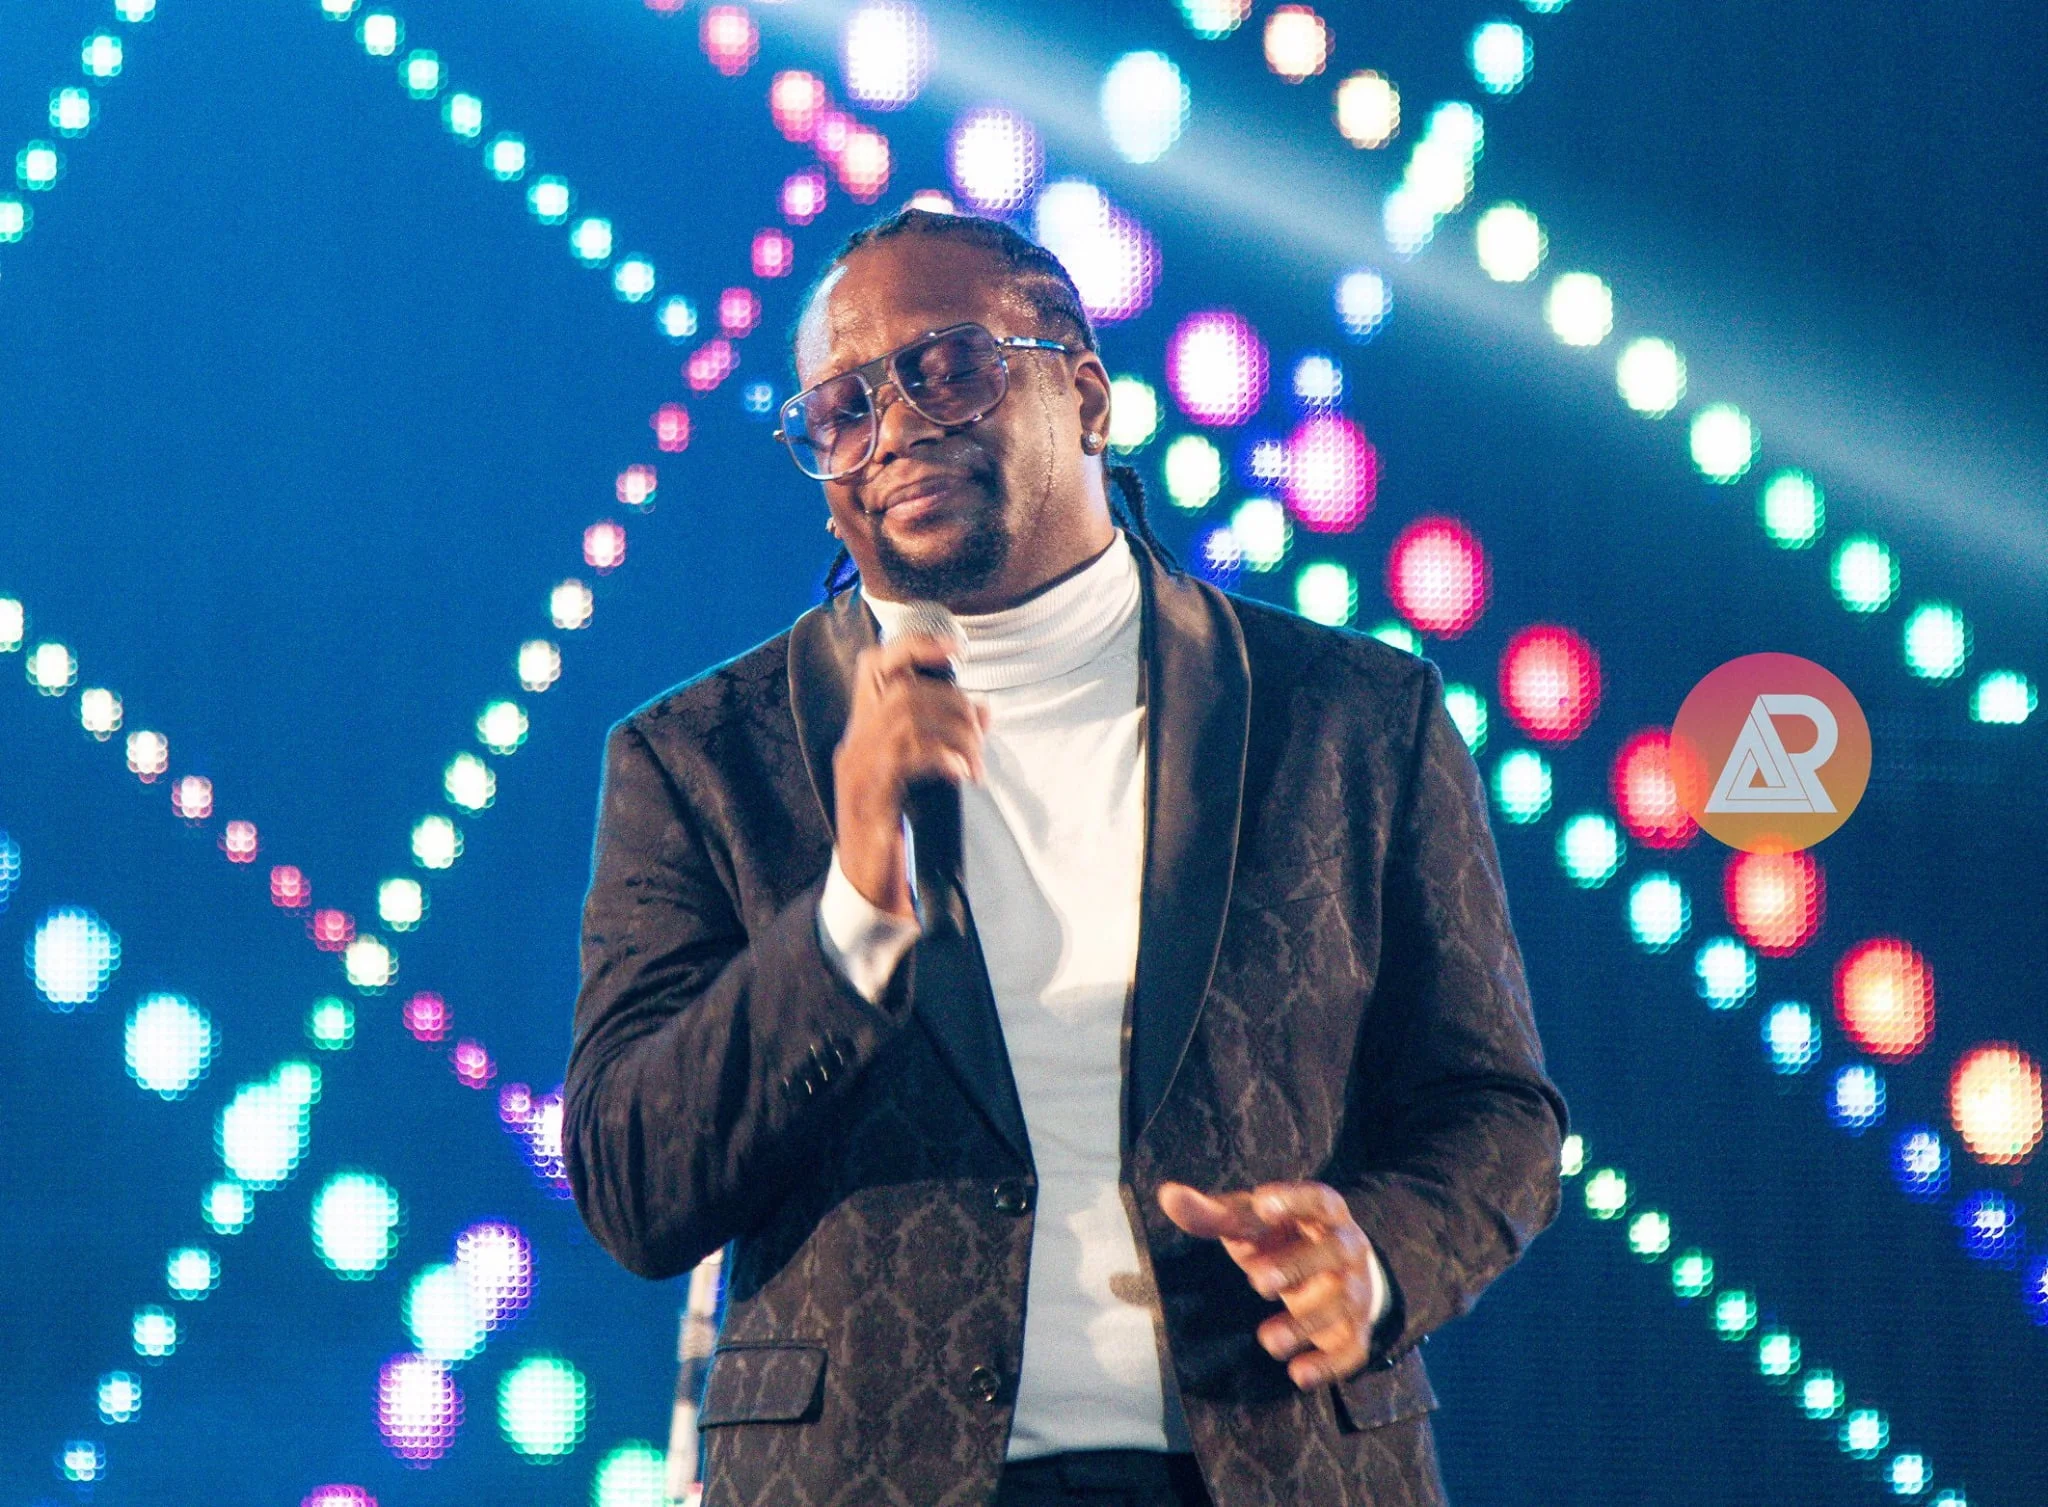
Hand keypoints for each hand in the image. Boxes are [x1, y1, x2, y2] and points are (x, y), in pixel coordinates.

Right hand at [832, 634, 990, 922]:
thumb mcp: (923, 780)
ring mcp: (858, 770)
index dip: (914, 646)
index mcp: (864, 734)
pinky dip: (941, 755)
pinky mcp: (870, 797)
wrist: (871, 893)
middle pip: (901, 689)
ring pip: (906, 717)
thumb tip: (983, 709)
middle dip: (952, 703)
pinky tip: (961, 773)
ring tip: (975, 762)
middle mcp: (855, 745)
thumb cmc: (900, 834)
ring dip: (954, 732)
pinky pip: (905, 756)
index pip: (876, 667)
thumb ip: (946, 741)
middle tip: (980, 735)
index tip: (957, 648)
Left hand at [1157, 1180, 1386, 1389]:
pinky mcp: (1355, 1329)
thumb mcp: (1250, 1222)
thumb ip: (1212, 1213)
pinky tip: (1297, 1376)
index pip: (1317, 1198)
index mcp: (1324, 1212)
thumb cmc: (1282, 1238)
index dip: (1294, 1199)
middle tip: (1256, 1281)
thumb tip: (1167, 1196)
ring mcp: (1356, 1289)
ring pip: (1343, 1304)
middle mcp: (1348, 1247)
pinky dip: (1328, 1364)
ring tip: (1267, 1340)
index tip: (1262, 1203)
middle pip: (1335, 1251)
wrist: (1336, 1271)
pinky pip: (1351, 1349)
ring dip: (1307, 1323)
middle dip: (1299, 1266)